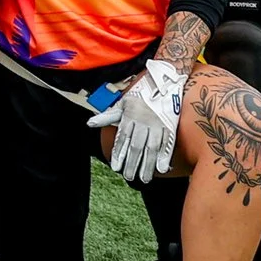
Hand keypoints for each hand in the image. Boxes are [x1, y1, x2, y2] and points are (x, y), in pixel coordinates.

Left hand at [88, 58, 186, 185]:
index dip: (119, 153)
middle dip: (132, 163)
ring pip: (151, 148)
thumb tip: (90, 123)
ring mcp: (158, 124)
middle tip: (129, 177)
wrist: (164, 81)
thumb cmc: (140, 95)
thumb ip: (108, 116)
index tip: (115, 167)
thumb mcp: (122, 103)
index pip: (122, 139)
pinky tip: (162, 168)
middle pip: (137, 146)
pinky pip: (168, 143)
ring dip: (147, 165)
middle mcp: (143, 121)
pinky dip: (165, 156)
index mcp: (130, 116)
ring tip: (143, 178)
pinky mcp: (170, 126)